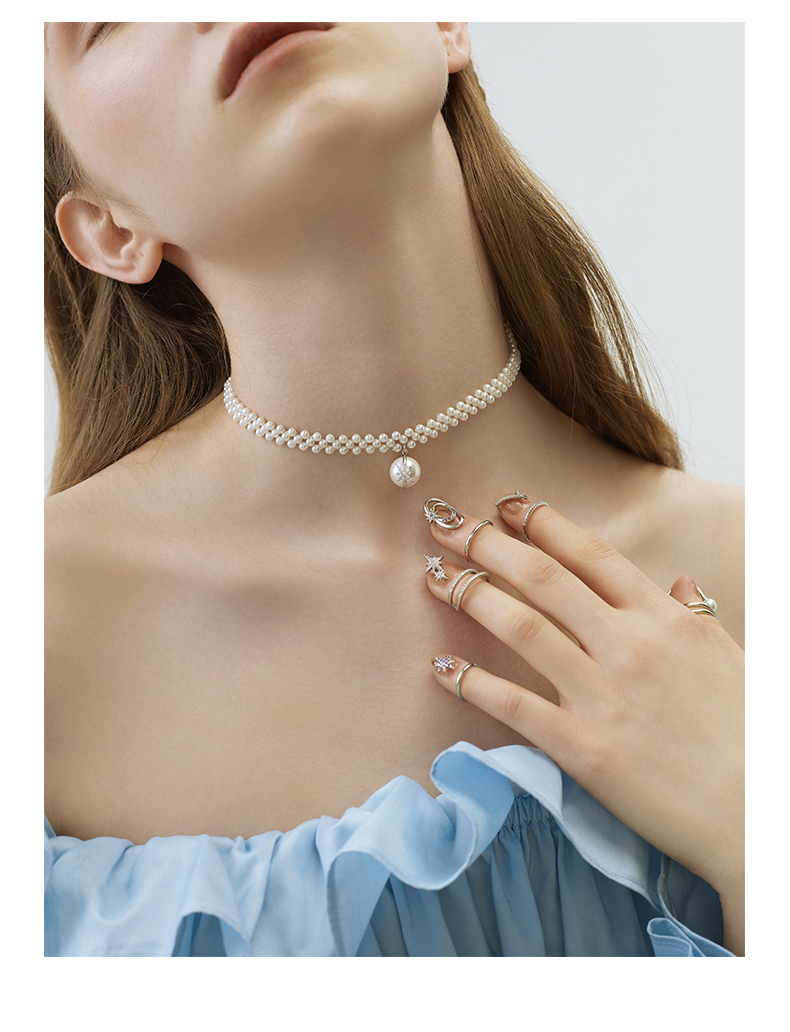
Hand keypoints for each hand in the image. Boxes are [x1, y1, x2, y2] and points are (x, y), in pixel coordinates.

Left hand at [424, 496, 743, 903]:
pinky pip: (514, 705)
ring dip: (471, 595)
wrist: (758, 814)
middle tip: (446, 525)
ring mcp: (604, 695)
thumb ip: (695, 615)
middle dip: (487, 543)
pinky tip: (442, 666)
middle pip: (543, 578)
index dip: (540, 523)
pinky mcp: (584, 748)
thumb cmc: (748, 735)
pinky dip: (472, 682)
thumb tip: (678, 582)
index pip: (590, 553)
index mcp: (664, 619)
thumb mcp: (731, 657)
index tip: (504, 506)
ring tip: (435, 578)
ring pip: (522, 627)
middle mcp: (629, 646)